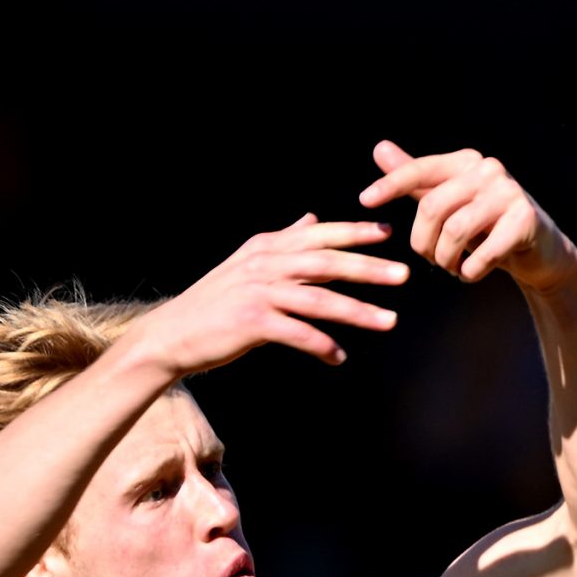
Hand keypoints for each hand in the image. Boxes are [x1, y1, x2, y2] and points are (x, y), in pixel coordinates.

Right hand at [128, 215, 408, 373]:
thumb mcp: (248, 262)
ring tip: (389, 321)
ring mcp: (257, 293)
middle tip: (404, 274)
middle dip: (368, 267)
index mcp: (266, 247)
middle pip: (325, 262)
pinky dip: (321, 346)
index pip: (318, 234)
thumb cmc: (214, 302)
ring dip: (357, 311)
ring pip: (318, 299)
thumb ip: (282, 240)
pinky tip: (339, 358)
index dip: (354, 232)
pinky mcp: (251, 323)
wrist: (171, 335)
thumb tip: (310, 217)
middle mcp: (263, 264)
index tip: (390, 232)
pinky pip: (297, 334)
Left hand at [358, 142, 576, 291]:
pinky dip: (470, 271)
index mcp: (466, 162)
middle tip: (431, 261)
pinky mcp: (526, 220)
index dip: (391, 184)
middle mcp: (488, 169)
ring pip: (455, 231)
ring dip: (446, 260)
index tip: (364, 201)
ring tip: (451, 268)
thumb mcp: (449, 202)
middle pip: (432, 206)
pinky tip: (471, 274)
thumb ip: (416, 180)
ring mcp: (510, 193)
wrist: (540, 252)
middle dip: (423, 243)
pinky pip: (483, 252)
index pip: (421, 169)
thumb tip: (379, 149)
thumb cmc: (488, 227)